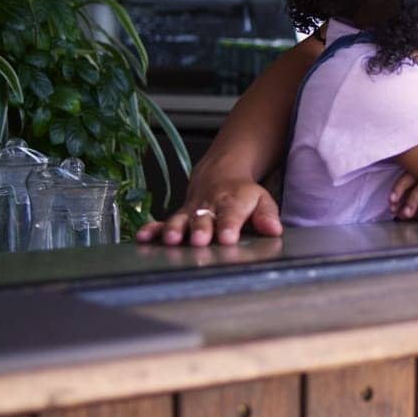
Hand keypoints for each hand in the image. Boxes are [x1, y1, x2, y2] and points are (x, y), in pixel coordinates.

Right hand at [134, 179, 282, 246]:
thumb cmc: (243, 194)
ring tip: (171, 240)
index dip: (230, 225)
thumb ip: (267, 215)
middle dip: (201, 230)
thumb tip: (274, 230)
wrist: (219, 175)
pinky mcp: (178, 216)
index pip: (232, 215)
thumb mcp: (262, 200)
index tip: (228, 237)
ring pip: (181, 220)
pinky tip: (143, 237)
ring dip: (175, 230)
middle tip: (200, 241)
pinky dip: (152, 229)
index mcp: (234, 202)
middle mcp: (210, 206)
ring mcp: (191, 211)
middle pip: (205, 219)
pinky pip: (163, 221)